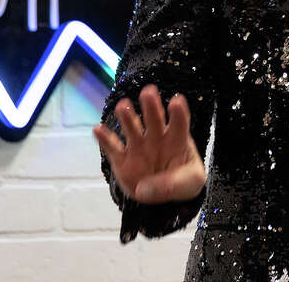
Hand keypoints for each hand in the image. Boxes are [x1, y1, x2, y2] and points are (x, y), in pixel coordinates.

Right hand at [92, 84, 205, 204]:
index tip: (176, 101)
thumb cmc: (182, 182)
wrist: (164, 197)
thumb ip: (173, 184)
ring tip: (123, 106)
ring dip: (128, 117)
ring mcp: (138, 147)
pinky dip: (104, 138)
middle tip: (148, 92)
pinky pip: (112, 147)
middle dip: (151, 106)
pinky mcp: (122, 160)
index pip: (179, 123)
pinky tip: (98, 129)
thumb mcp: (190, 184)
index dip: (178, 113)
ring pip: (132, 128)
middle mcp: (156, 138)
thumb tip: (145, 188)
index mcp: (177, 139)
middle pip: (154, 119)